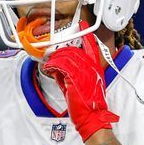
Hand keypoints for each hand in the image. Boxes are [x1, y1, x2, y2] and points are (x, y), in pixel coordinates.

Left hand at [42, 22, 118, 141]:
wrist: (92, 117)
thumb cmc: (88, 106)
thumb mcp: (80, 88)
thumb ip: (69, 77)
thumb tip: (57, 70)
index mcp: (95, 69)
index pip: (92, 48)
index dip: (87, 37)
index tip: (83, 27)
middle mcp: (91, 68)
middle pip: (75, 50)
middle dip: (62, 51)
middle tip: (53, 54)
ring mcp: (84, 71)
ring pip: (67, 56)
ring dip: (55, 59)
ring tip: (49, 63)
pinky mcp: (75, 77)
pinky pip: (61, 65)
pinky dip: (52, 66)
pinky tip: (48, 68)